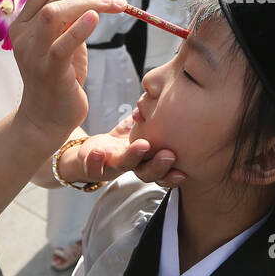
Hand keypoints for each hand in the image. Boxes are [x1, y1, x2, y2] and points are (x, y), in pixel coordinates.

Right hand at [9, 0, 127, 139]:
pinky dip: (81, 28)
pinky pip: (62, 44)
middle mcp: (22, 34)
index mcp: (23, 23)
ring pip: (55, 12)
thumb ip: (69, 20)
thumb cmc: (59, 79)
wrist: (47, 119)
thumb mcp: (62, 43)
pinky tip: (97, 18)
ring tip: (114, 6)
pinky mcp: (48, 71)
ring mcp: (33, 53)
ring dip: (89, 3)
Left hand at [67, 117, 184, 186]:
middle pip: (147, 172)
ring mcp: (112, 166)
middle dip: (158, 166)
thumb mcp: (140, 130)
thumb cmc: (122, 142)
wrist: (92, 153)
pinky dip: (95, 162)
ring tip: (142, 145)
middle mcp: (132, 167)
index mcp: (147, 161)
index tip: (183, 172)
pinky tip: (98, 152)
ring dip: (133, 157)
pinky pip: (93, 167)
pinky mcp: (92, 166)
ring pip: (124, 166)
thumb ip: (152, 119)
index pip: (162, 172)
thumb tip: (163, 100)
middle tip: (168, 155)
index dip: (172, 175)